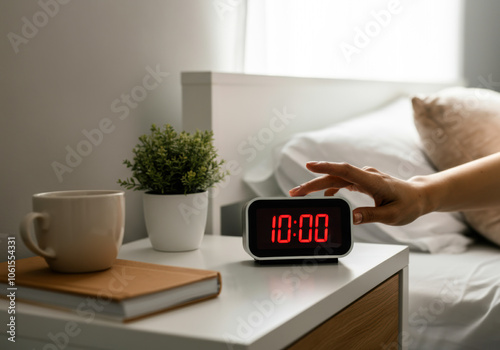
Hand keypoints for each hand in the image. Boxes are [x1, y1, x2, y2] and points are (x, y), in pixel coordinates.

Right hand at [289, 161, 426, 225]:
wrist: (419, 196)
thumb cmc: (408, 205)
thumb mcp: (393, 215)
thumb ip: (372, 215)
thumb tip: (352, 217)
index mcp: (373, 181)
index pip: (346, 171)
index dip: (326, 167)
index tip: (309, 166)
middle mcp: (366, 175)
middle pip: (335, 175)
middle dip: (312, 182)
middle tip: (295, 192)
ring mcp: (364, 177)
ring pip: (336, 177)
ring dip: (318, 184)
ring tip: (302, 193)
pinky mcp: (362, 181)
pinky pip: (342, 181)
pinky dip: (330, 186)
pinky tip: (325, 195)